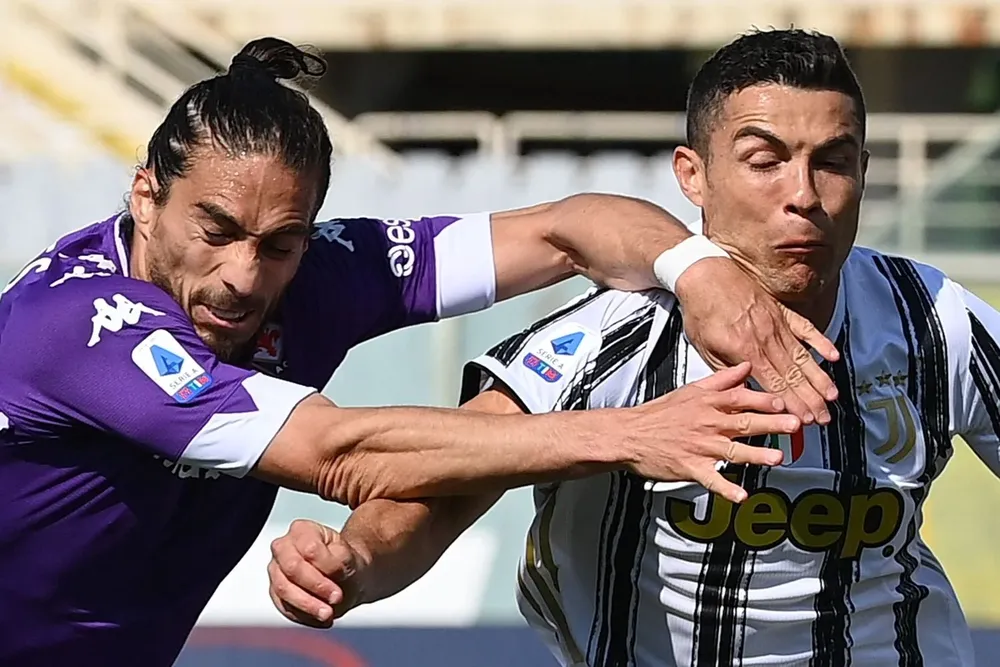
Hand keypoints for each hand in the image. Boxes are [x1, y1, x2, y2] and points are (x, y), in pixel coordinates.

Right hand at [267, 519, 364, 628]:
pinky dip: (303, 615)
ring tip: (328, 614)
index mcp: (302, 530)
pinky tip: (320, 618)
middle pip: (292, 568)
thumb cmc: (344, 563)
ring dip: (308, 605)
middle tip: (336, 598)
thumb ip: (338, 561)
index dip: (326, 567)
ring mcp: (276, 570)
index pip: (309, 549)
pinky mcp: (275, 592)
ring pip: (283, 589)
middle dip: (316, 587)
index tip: (342, 578)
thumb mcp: (348, 557)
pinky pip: (283, 606)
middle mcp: (283, 547)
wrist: (345, 578)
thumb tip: (329, 572)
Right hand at [619, 362, 798, 502]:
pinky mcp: (690, 467)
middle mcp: (706, 424)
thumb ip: (721, 379)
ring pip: (732, 451)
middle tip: (794, 425)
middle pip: (743, 423)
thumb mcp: (691, 390)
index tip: (783, 401)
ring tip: (776, 459)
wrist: (629, 434)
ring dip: (755, 455)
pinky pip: (711, 479)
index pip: (740, 398)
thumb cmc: (659, 414)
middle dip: (770, 424)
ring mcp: (699, 447)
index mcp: (707, 404)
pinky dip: (726, 488)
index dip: (763, 400)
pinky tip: (741, 495)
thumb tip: (745, 367)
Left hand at [675, 257, 839, 425]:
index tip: (803, 419)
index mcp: (746, 351)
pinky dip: (820, 341)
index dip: (791, 405)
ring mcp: (777, 324)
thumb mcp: (704, 347)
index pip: (775, 385)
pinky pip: (805, 328)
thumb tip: (742, 391)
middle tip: (823, 418)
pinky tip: (832, 355)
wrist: (704, 273)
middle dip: (811, 400)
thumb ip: (727, 372)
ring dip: (819, 378)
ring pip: (803, 356)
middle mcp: (766, 339)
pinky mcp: (781, 311)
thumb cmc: (702, 309)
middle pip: (794, 376)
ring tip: (832, 396)